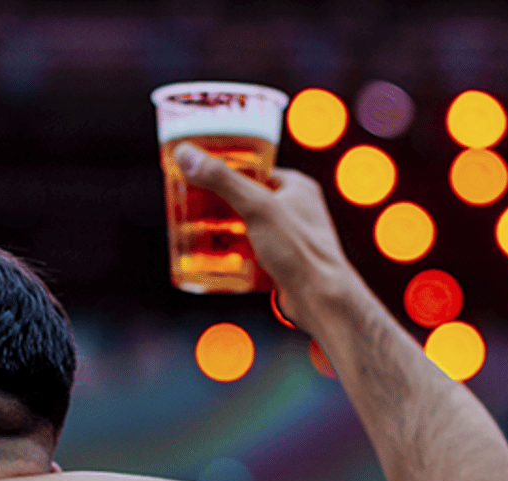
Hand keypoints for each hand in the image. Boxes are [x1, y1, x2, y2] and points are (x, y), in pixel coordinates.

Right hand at [172, 143, 354, 328]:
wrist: (321, 299)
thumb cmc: (299, 251)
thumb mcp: (255, 207)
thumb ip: (221, 179)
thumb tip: (186, 154)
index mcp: (297, 186)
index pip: (255, 170)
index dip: (226, 172)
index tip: (200, 177)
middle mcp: (297, 208)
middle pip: (249, 199)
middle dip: (220, 205)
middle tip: (192, 209)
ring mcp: (292, 236)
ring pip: (250, 227)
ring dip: (226, 231)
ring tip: (199, 235)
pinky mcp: (285, 261)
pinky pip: (255, 251)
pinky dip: (236, 254)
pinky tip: (219, 261)